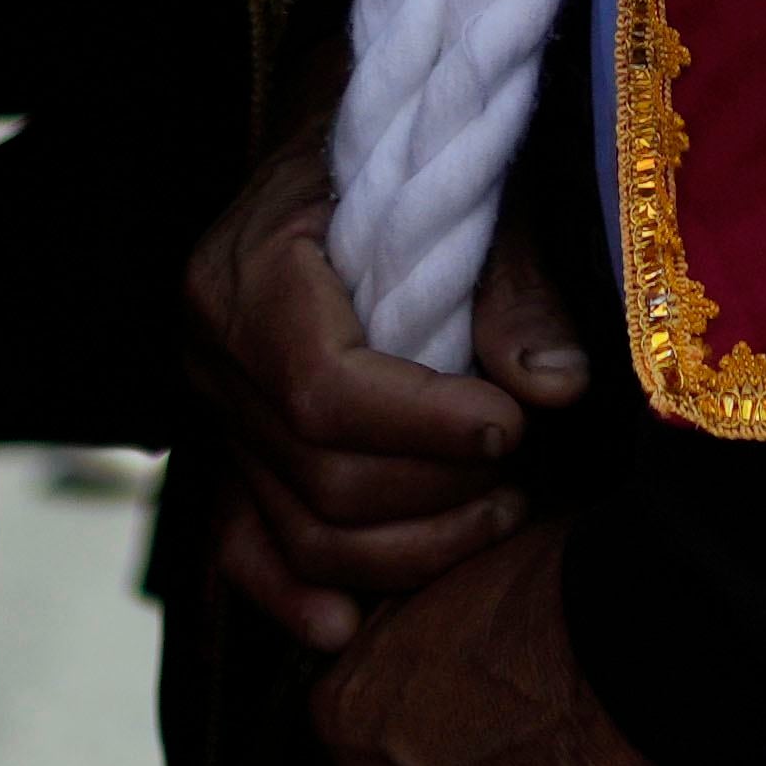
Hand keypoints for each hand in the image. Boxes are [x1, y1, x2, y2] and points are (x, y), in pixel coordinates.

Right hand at [178, 111, 586, 652]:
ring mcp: (211, 411)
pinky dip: (293, 596)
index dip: (425, 428)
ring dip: (407, 550)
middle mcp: (209, 350)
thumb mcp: (471, 192)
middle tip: (523, 482)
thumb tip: (555, 388)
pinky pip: (242, 548)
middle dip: (435, 497)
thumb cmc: (416, 157)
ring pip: (297, 529)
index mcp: (249, 273)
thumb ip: (511, 288)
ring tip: (496, 517)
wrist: (347, 140)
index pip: (325, 389)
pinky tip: (350, 625)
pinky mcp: (226, 452)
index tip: (510, 430)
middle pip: (320, 475)